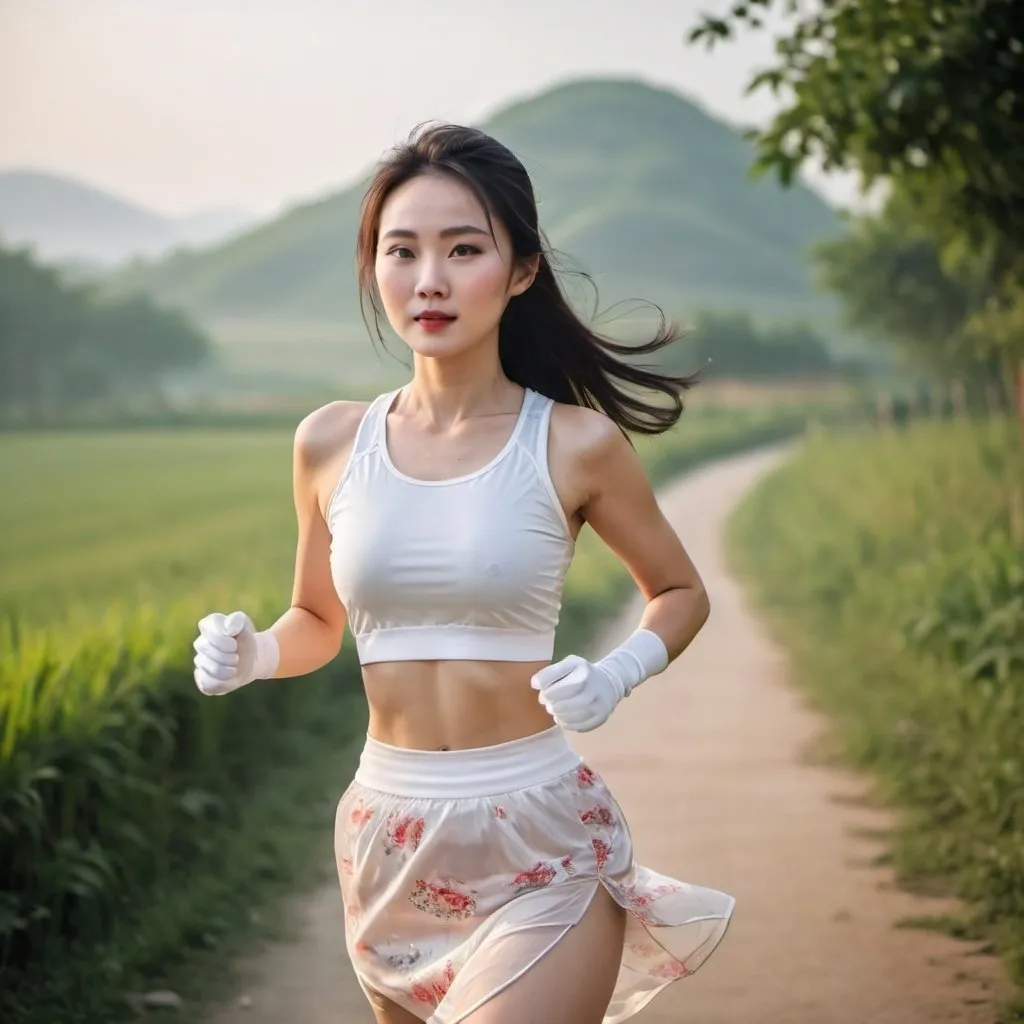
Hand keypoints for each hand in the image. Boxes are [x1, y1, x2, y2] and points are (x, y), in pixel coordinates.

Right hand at [193, 610, 274, 695]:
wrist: (252, 659)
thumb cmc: (245, 639)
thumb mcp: (245, 625)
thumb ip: (237, 621)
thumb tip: (228, 628)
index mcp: (208, 627)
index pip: (207, 629)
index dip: (222, 638)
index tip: (235, 642)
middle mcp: (201, 644)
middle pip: (205, 648)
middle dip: (226, 654)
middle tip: (237, 657)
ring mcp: (200, 662)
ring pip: (207, 667)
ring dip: (226, 668)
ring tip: (235, 667)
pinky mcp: (203, 680)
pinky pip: (207, 683)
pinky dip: (223, 681)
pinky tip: (230, 676)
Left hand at [530, 629, 669, 732]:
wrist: (611, 681)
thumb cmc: (583, 673)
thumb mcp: (569, 664)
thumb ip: (550, 672)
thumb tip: (534, 685)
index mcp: (581, 671)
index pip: (551, 688)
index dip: (543, 692)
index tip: (543, 691)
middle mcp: (591, 688)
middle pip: (558, 705)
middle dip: (549, 705)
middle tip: (548, 703)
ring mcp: (598, 704)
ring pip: (566, 717)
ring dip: (557, 715)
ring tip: (557, 710)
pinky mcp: (601, 717)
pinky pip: (577, 726)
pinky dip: (567, 724)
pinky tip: (565, 718)